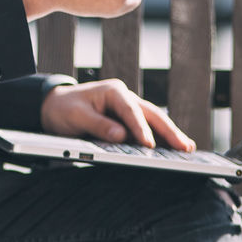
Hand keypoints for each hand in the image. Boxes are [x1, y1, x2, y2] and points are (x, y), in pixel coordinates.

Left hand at [40, 79, 194, 150]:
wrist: (54, 105)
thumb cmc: (64, 109)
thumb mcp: (76, 116)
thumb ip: (98, 125)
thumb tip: (121, 136)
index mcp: (113, 91)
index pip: (131, 111)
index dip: (141, 128)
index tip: (149, 144)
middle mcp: (125, 97)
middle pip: (152, 114)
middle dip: (169, 130)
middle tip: (184, 147)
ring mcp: (128, 108)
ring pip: (154, 120)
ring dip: (170, 134)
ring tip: (187, 149)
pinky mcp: (128, 120)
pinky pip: (147, 128)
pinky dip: (160, 138)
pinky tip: (172, 149)